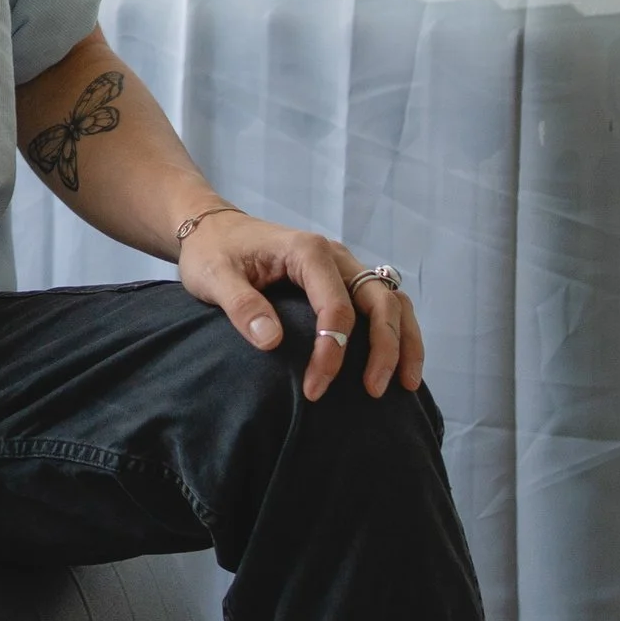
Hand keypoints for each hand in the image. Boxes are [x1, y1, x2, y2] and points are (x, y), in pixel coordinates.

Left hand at [176, 215, 423, 403]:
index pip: (336, 307)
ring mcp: (344, 266)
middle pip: (379, 301)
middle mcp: (335, 256)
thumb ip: (241, 306)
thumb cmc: (213, 252)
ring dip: (404, 340)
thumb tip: (272, 341)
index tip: (315, 387)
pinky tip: (397, 364)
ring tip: (406, 383)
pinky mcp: (344, 279)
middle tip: (374, 391)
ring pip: (392, 300)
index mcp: (307, 251)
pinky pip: (382, 303)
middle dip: (385, 348)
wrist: (213, 229)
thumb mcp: (214, 277)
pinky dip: (398, 331)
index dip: (332, 351)